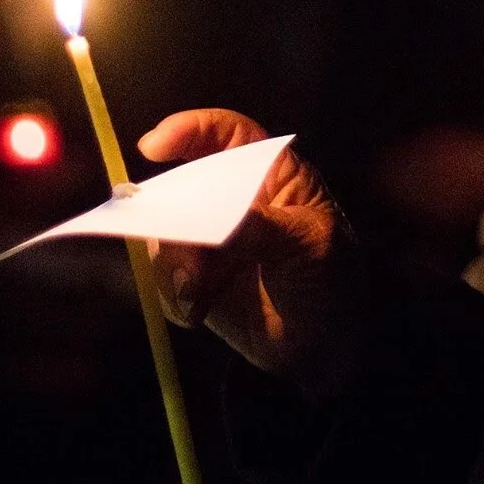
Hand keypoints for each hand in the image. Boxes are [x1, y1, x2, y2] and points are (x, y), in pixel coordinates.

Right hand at [138, 109, 364, 400]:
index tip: (152, 148)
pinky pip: (164, 277)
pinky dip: (175, 295)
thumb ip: (261, 227)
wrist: (322, 353)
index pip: (227, 134)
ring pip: (165, 235)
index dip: (189, 129)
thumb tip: (213, 219)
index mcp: (271, 176)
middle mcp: (233, 201)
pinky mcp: (194, 279)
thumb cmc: (331, 284)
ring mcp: (210, 240)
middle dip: (169, 214)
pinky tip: (197, 312)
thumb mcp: (309, 246)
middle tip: (172, 243)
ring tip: (197, 293)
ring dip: (174, 265)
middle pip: (181, 185)